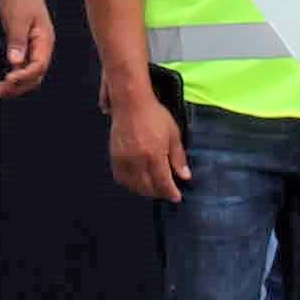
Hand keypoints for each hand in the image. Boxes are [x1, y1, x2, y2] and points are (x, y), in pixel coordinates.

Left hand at [0, 0, 55, 99]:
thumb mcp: (17, 18)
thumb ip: (17, 41)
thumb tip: (15, 62)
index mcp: (45, 40)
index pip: (38, 67)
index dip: (23, 77)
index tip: (7, 80)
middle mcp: (42, 46)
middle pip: (34, 76)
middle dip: (16, 87)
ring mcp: (34, 46)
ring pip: (28, 74)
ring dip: (13, 85)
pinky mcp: (25, 44)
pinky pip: (22, 66)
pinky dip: (12, 75)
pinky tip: (2, 79)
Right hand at [106, 75, 189, 204]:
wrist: (130, 102)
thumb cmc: (153, 114)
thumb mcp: (173, 134)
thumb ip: (178, 157)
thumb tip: (185, 176)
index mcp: (154, 154)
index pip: (163, 183)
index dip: (171, 193)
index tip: (176, 197)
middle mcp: (138, 160)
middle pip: (147, 187)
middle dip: (158, 193)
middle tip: (166, 192)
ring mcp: (124, 159)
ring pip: (133, 185)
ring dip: (144, 190)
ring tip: (152, 188)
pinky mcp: (114, 155)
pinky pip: (120, 177)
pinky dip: (129, 183)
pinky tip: (137, 180)